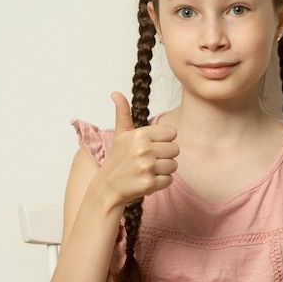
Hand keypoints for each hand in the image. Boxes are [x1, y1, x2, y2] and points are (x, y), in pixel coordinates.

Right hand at [98, 92, 178, 206]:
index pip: (172, 133)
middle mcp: (143, 149)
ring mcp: (146, 167)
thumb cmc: (118, 159)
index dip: (164, 140)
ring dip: (164, 170)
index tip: (151, 146)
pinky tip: (147, 181)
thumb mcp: (120, 134)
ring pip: (174, 165)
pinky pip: (169, 180)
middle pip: (175, 149)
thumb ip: (122, 113)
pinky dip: (161, 183)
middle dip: (165, 156)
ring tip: (148, 171)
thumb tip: (115, 93)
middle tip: (149, 161)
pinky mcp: (148, 183)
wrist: (107, 188)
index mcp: (139, 134)